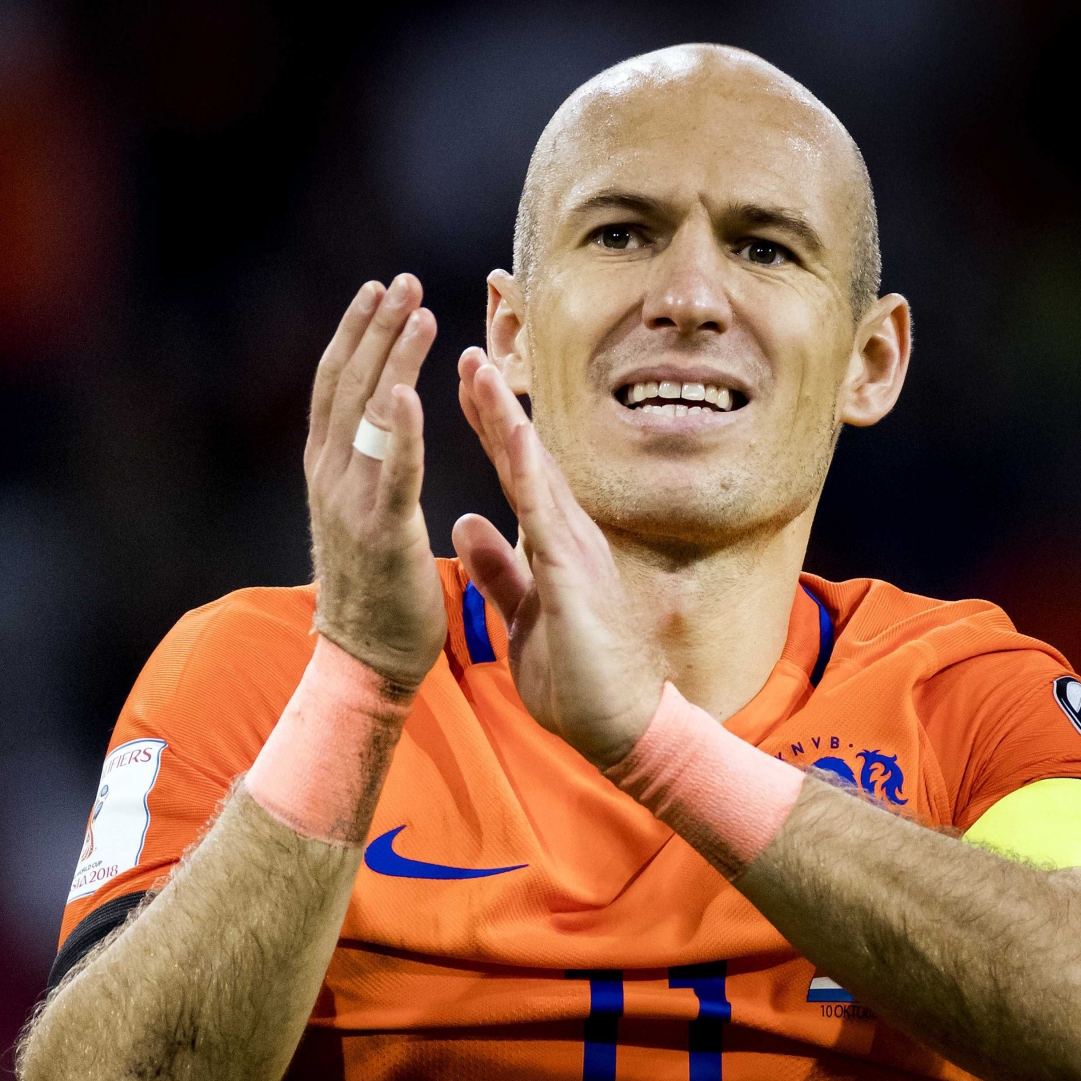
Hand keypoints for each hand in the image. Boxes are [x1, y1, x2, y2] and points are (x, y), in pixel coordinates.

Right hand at [305, 275, 445, 688]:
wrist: (365, 657)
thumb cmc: (376, 591)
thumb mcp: (359, 515)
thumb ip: (366, 471)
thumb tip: (379, 431)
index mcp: (327, 470)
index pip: (336, 386)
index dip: (355, 335)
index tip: (378, 292)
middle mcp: (329, 476)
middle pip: (347, 384)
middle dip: (373, 327)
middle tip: (402, 281)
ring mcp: (350, 501)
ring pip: (367, 413)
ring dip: (391, 356)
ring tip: (418, 309)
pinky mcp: (381, 530)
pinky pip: (392, 470)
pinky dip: (399, 427)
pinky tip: (409, 387)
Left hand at [451, 347, 661, 766]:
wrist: (618, 729)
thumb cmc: (578, 677)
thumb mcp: (524, 613)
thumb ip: (498, 569)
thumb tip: (465, 526)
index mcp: (553, 543)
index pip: (515, 472)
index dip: (490, 426)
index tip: (462, 381)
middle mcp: (568, 536)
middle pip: (527, 458)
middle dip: (496, 405)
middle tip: (468, 351)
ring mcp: (575, 552)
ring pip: (538, 474)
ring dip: (509, 422)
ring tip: (480, 372)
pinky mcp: (576, 579)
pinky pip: (549, 519)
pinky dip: (532, 476)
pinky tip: (516, 438)